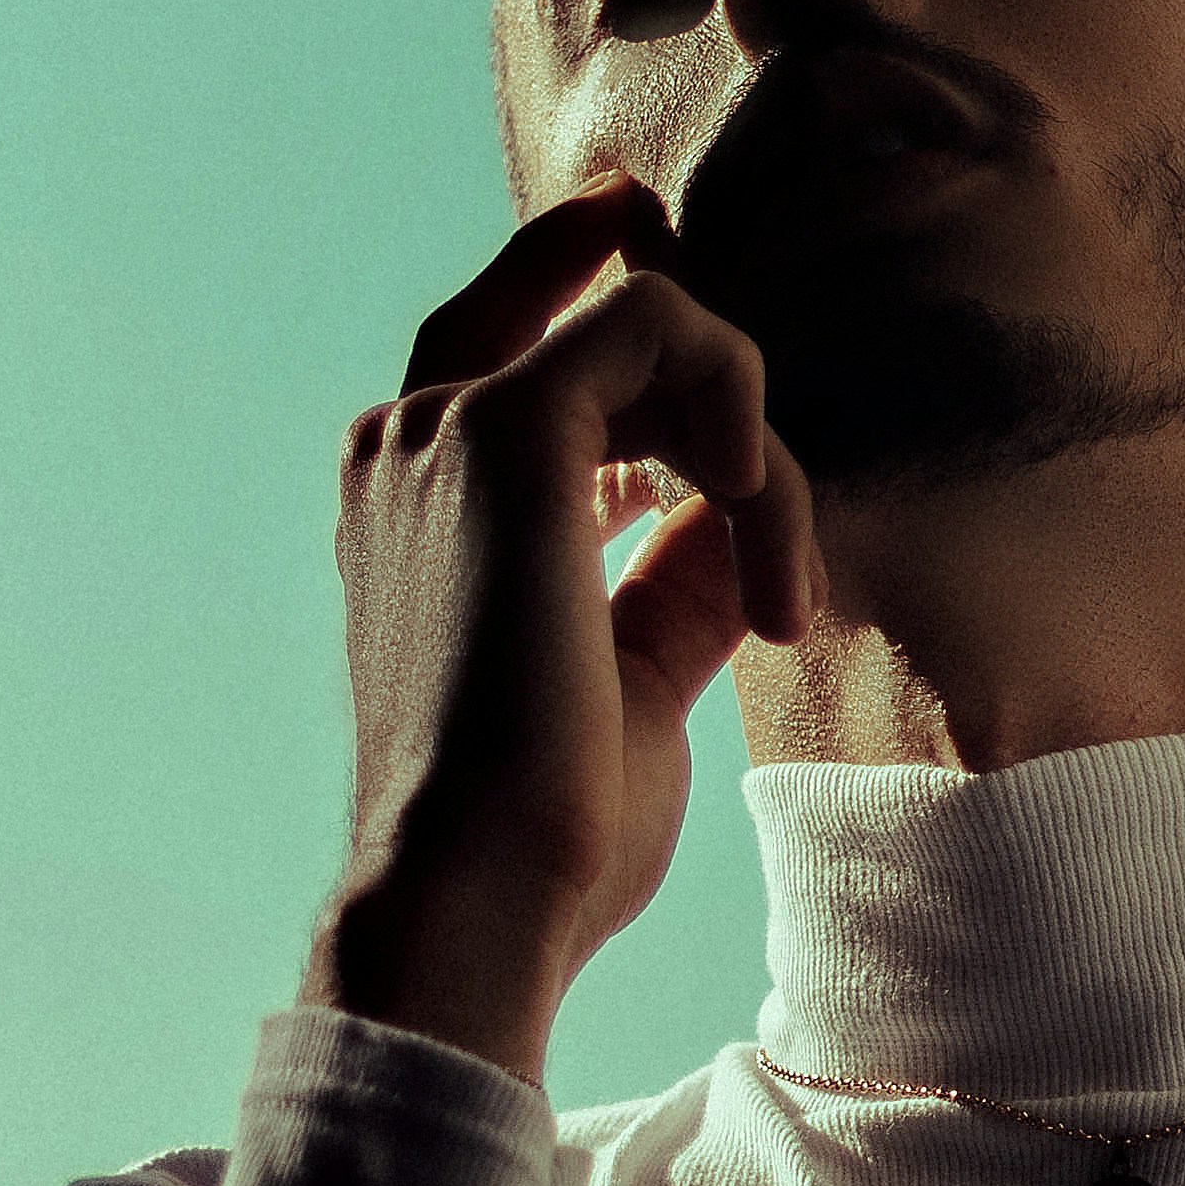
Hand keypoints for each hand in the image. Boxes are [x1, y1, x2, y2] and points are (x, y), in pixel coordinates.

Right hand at [312, 178, 819, 1082]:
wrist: (482, 892)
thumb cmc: (551, 831)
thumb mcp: (639, 678)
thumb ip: (678, 579)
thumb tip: (739, 508)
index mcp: (418, 510)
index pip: (509, 347)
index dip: (599, 292)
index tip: (686, 306)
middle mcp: (409, 447)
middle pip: (584, 323)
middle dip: (709, 370)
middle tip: (771, 540)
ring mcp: (443, 426)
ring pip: (648, 327)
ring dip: (752, 453)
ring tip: (775, 599)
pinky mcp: (505, 427)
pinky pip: (660, 326)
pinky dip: (740, 406)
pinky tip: (755, 516)